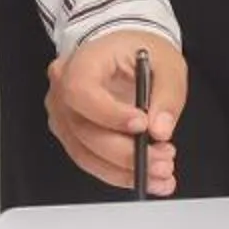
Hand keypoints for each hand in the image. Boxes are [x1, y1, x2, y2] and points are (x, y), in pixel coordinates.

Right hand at [47, 29, 186, 193]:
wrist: (125, 54)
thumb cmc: (139, 52)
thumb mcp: (166, 63)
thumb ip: (167, 95)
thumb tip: (160, 130)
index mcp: (82, 61)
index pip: (80, 90)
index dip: (109, 114)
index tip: (143, 126)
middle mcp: (62, 88)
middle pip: (84, 130)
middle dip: (127, 152)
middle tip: (162, 159)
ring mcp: (63, 115)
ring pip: (86, 154)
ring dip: (126, 170)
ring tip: (161, 171)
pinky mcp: (72, 136)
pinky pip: (91, 161)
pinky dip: (121, 174)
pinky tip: (149, 176)